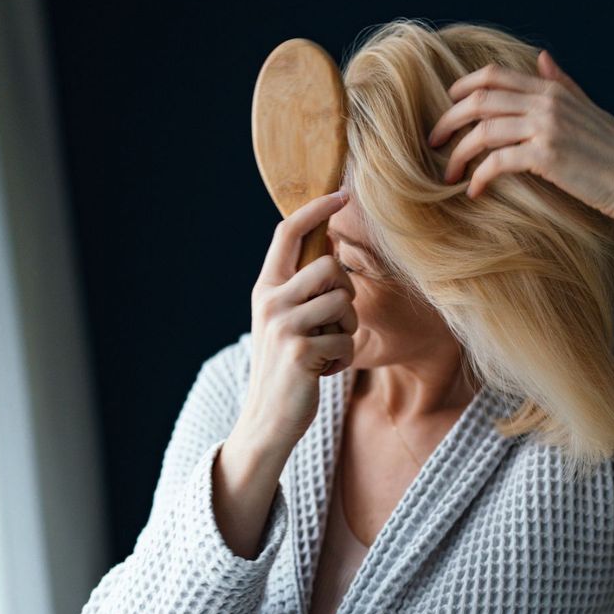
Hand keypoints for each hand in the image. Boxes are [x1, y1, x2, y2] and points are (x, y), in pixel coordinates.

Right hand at [242, 190, 358, 448]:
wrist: (267, 419)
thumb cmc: (286, 366)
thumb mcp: (284, 320)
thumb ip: (300, 287)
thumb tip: (330, 248)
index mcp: (266, 288)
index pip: (288, 233)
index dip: (316, 210)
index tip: (340, 195)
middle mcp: (270, 300)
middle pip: (330, 267)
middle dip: (346, 293)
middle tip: (334, 322)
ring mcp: (283, 325)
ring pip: (344, 301)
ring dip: (347, 328)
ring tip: (327, 347)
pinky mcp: (300, 351)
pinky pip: (346, 338)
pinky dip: (343, 357)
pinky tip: (323, 370)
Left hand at [427, 50, 613, 223]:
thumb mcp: (589, 109)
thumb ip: (562, 84)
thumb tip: (542, 58)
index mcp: (551, 90)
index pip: (493, 76)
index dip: (462, 88)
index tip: (447, 107)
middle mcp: (546, 103)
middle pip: (479, 100)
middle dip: (449, 119)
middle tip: (433, 140)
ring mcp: (546, 128)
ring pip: (483, 131)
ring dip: (458, 153)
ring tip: (447, 172)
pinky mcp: (547, 157)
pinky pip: (497, 162)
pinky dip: (479, 177)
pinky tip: (474, 191)